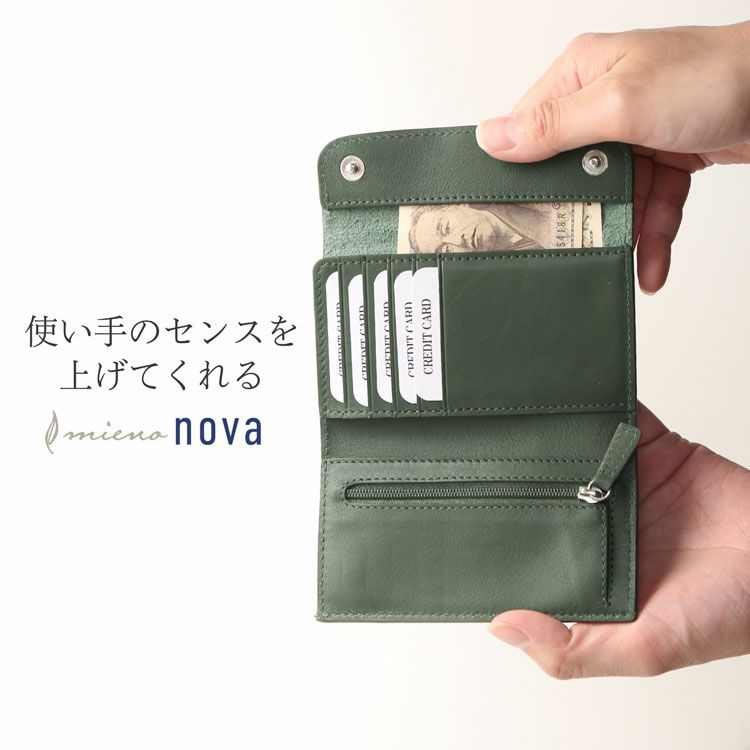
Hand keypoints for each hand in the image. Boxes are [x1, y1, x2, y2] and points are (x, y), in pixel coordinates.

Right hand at [475, 23, 749, 292]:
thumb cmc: (712, 78)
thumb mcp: (620, 103)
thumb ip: (553, 126)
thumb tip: (490, 137)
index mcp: (580, 75)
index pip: (528, 130)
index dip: (518, 174)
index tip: (510, 213)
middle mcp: (602, 101)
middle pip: (569, 172)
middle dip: (577, 215)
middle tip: (569, 250)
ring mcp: (634, 131)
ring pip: (611, 196)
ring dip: (622, 234)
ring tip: (628, 267)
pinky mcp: (664, 155)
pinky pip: (647, 203)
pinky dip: (652, 233)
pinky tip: (652, 264)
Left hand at [488, 403, 749, 677]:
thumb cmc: (728, 613)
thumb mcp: (646, 649)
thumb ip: (574, 650)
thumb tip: (503, 628)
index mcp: (588, 569)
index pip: (526, 552)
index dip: (492, 539)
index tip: (453, 520)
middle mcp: (596, 522)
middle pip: (537, 492)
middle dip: (506, 476)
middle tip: (463, 456)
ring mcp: (619, 482)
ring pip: (566, 450)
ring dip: (542, 433)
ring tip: (503, 415)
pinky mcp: (646, 447)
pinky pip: (610, 417)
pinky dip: (590, 402)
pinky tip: (562, 390)